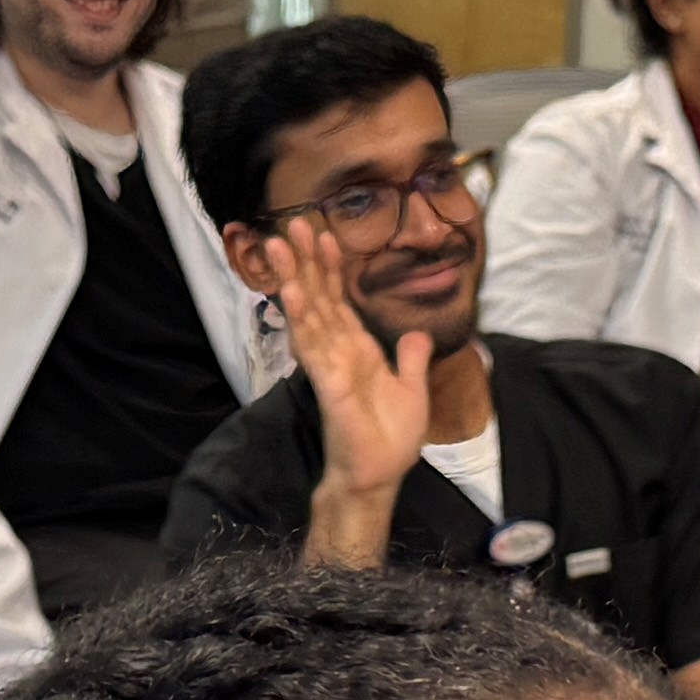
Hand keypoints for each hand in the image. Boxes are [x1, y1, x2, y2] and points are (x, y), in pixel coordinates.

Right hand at [265, 218, 433, 565]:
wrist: (378, 476)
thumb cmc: (389, 438)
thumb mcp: (411, 390)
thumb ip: (410, 359)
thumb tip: (418, 332)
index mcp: (356, 349)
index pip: (339, 299)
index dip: (331, 267)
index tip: (325, 233)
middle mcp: (337, 351)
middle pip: (317, 297)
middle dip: (306, 260)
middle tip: (292, 223)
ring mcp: (328, 365)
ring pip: (308, 313)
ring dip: (294, 278)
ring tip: (281, 245)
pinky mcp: (327, 384)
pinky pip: (312, 346)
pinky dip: (302, 318)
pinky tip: (292, 293)